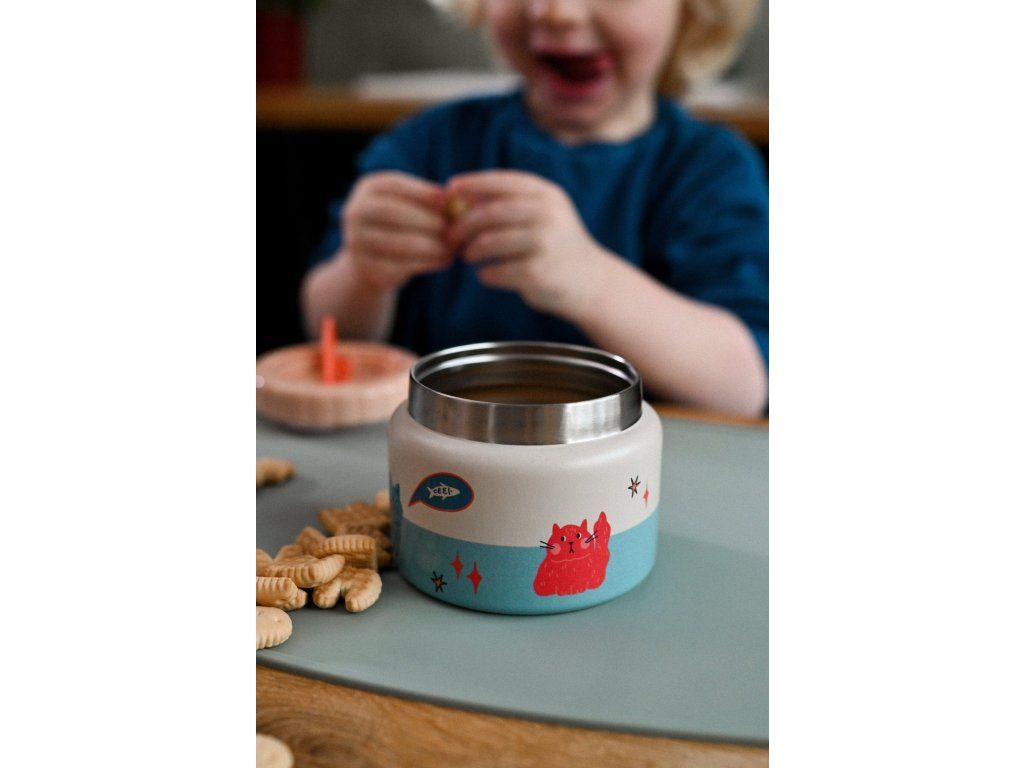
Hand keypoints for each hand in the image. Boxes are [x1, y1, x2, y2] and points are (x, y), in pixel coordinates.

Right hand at [342, 171, 452, 290]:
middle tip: (448, 228)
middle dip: (423, 219)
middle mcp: (355, 212)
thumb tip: (456, 200)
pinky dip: (426, 263)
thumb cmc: (402, 227)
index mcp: (368, 189)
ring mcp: (356, 241)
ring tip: (451, 248)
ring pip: (396, 242)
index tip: (446, 199)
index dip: (421, 191)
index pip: (394, 185)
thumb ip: (430, 202)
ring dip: (429, 245)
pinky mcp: (366, 268)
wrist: (374, 264)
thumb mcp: (411, 208)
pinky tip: (444, 261)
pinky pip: (398, 266)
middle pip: (390, 211)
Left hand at [446, 171, 611, 318]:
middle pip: (490, 213)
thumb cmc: (554, 246)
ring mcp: (545, 243)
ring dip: (472, 251)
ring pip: (489, 243)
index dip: (472, 183)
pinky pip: (496, 271)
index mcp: (547, 194)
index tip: (449, 189)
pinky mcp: (538, 273)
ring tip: (469, 256)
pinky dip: (486, 275)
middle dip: (463, 225)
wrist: (590, 282)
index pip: (502, 181)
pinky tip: (486, 275)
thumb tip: (459, 197)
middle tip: (451, 236)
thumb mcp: (543, 214)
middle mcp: (548, 214)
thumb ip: (511, 203)